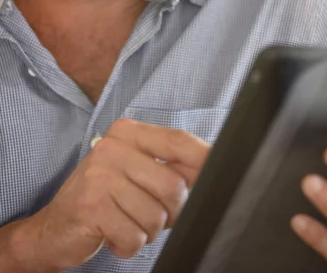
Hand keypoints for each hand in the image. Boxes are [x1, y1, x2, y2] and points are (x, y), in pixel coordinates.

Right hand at [12, 119, 209, 270]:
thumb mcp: (136, 173)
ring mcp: (99, 175)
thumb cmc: (104, 198)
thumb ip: (170, 167)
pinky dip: (128, 245)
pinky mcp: (91, 206)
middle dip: (170, 213)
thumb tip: (212, 169)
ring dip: (147, 231)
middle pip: (174, 185)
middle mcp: (113, 147)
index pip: (179, 141)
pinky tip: (113, 234)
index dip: (204, 159)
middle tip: (150, 215)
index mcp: (128, 133)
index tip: (220, 172)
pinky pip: (134, 237)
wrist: (53, 227)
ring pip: (156, 216)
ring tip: (127, 222)